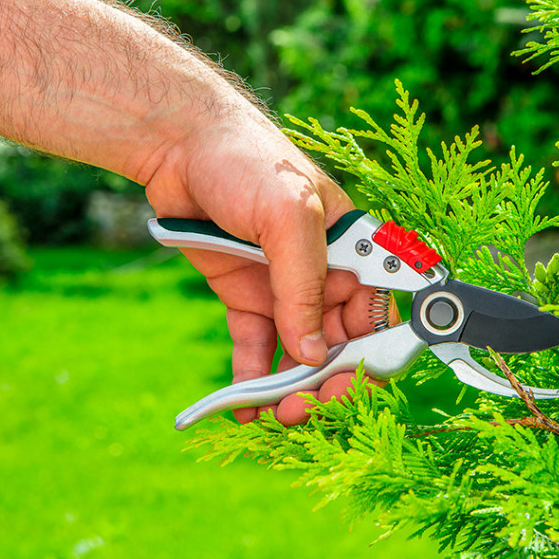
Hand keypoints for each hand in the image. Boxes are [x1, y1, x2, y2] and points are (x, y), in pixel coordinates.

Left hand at [143, 113, 394, 424]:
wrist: (178, 144)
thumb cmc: (245, 158)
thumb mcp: (287, 216)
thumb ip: (303, 285)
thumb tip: (313, 352)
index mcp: (354, 249)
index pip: (380, 315)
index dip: (372, 355)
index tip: (350, 385)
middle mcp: (326, 273)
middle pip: (341, 344)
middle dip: (328, 383)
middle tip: (304, 410)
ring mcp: (285, 288)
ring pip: (300, 353)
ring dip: (292, 389)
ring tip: (277, 413)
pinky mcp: (246, 295)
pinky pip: (257, 346)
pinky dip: (253, 378)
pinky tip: (245, 406)